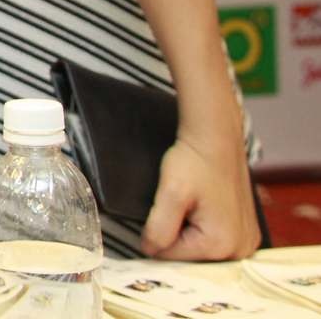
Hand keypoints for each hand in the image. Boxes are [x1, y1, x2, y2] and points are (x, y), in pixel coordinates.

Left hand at [141, 133, 259, 260]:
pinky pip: (215, 239)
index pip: (170, 256)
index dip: (157, 233)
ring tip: (192, 204)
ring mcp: (247, 242)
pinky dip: (203, 226)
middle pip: (188, 255)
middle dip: (176, 233)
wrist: (216, 139)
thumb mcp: (170, 194)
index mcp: (220, 245)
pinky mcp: (246, 232)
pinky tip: (202, 207)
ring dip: (189, 229)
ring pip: (199, 247)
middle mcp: (240, 250)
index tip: (163, 210)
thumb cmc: (194, 162)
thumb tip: (149, 251)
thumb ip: (158, 228)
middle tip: (179, 205)